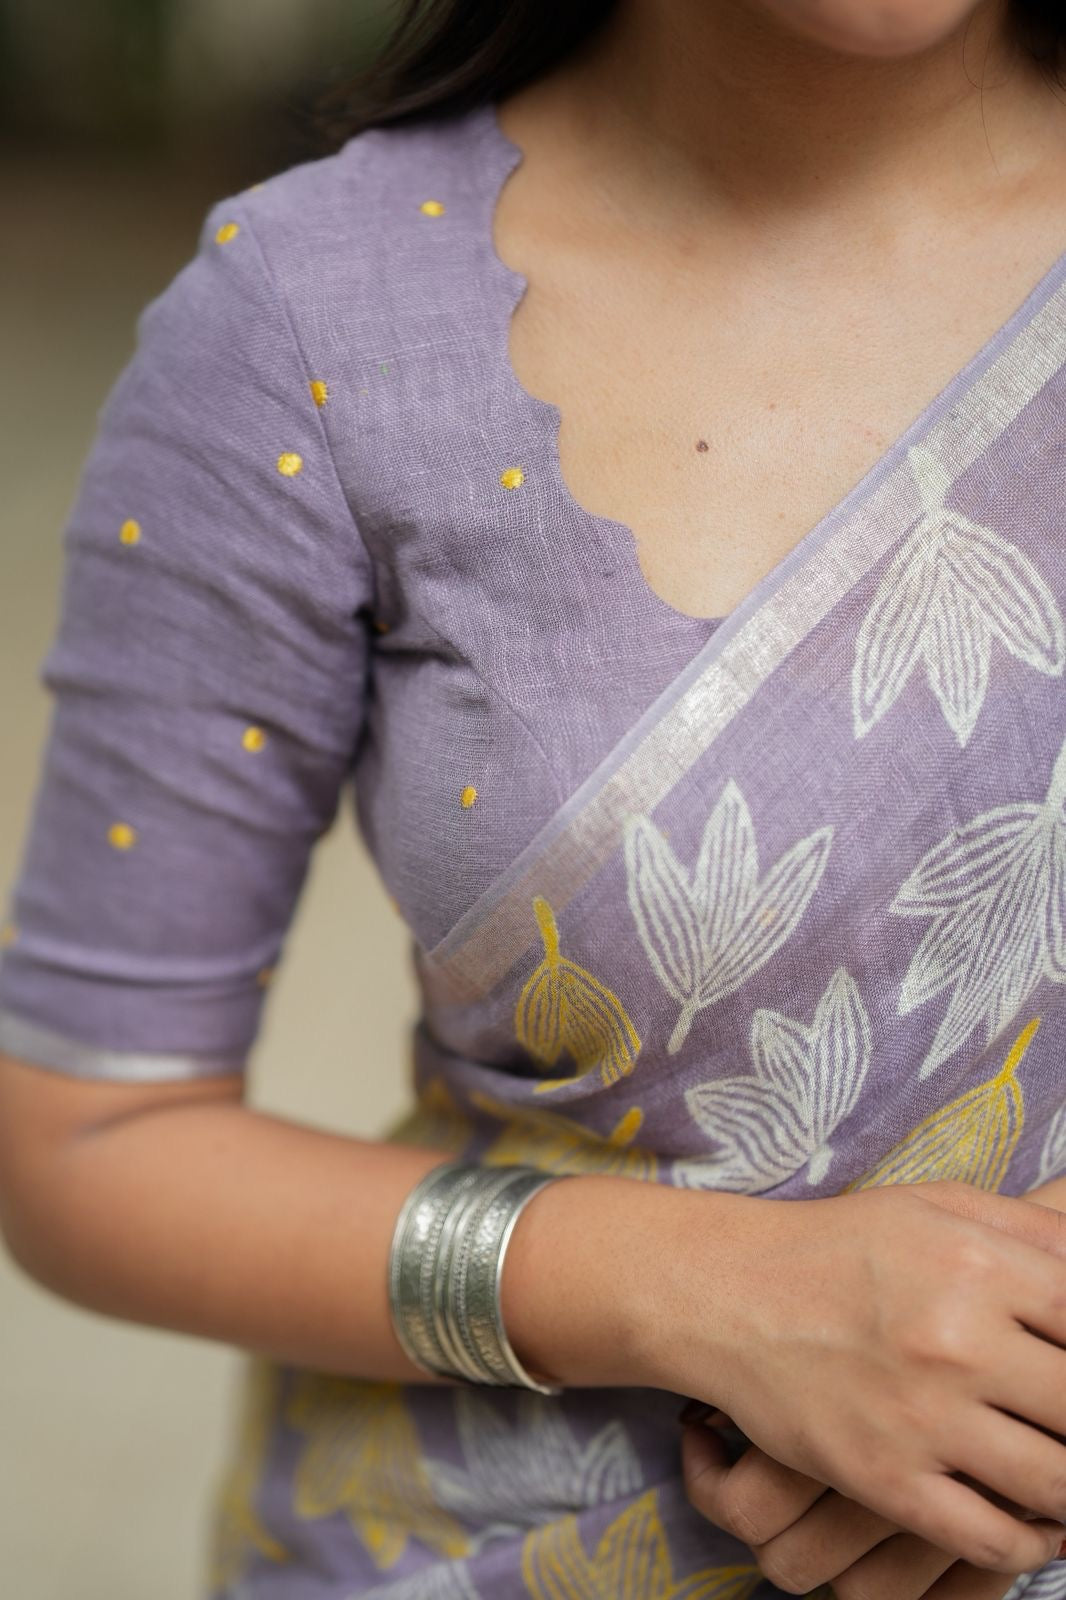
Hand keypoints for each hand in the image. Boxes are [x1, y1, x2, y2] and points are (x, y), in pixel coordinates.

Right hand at [636, 1177, 1065, 1574]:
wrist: (730, 1292)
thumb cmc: (842, 1247)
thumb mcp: (936, 1205)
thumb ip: (1030, 1228)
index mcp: (978, 1265)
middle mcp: (957, 1341)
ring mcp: (921, 1416)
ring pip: (1058, 1484)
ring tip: (1064, 1472)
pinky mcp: (884, 1477)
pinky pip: (991, 1538)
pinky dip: (1032, 1545)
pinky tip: (1036, 1525)